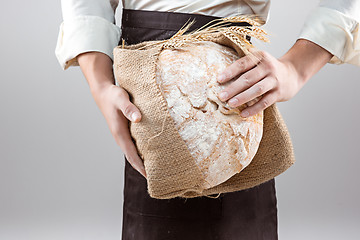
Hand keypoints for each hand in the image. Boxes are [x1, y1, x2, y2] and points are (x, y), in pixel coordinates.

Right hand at [77, 52, 146, 178]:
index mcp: (119, 134)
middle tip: (157, 178)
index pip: (132, 155)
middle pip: (133, 158)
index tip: (150, 177)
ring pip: (134, 152)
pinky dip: (142, 152)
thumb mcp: (121, 99)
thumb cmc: (113, 95)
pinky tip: (151, 153)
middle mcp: (121, 137)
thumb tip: (137, 119)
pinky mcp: (126, 131)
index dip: (140, 166)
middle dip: (143, 169)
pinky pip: (135, 145)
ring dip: (143, 162)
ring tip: (157, 170)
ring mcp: (123, 135)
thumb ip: (129, 108)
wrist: (103, 92)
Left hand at [216, 39, 332, 117]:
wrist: (293, 73)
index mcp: (260, 57)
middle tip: (221, 96)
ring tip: (230, 104)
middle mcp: (268, 68)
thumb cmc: (268, 69)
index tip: (219, 80)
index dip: (230, 71)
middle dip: (233, 88)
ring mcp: (274, 81)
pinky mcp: (279, 93)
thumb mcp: (259, 61)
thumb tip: (221, 77)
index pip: (243, 64)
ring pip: (257, 90)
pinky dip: (254, 109)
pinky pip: (265, 102)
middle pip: (248, 78)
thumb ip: (245, 66)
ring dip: (242, 98)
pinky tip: (243, 114)